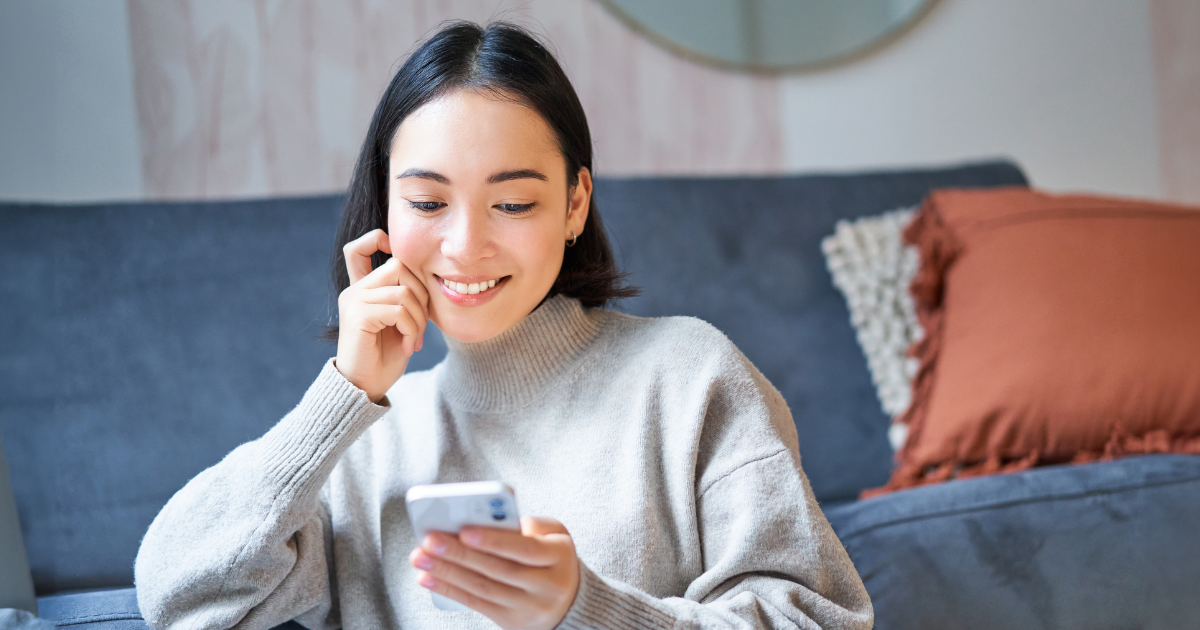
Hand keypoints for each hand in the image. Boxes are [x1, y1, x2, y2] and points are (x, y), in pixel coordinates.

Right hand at [335, 229, 428, 401]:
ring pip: (402, 291)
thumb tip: (429, 277)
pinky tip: (407, 347)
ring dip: (418, 319)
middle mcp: (354, 291)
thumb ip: (405, 297)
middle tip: (422, 326)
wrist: (365, 387)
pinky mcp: (357, 316)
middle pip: (398, 266)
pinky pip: (398, 310)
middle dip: (421, 295)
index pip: (357, 249)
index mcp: (363, 290)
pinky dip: (411, 329)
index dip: (376, 239)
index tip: (395, 253)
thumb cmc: (385, 357)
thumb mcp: (400, 322)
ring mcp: (353, 301)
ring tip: (415, 340)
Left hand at [409, 517, 580, 629]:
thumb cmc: (553, 557)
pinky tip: (427, 578)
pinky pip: (476, 603)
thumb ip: (530, 524)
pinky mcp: (511, 621)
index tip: (464, 530)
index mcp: (558, 557)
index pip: (524, 548)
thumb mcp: (556, 534)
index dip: (493, 540)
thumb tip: (490, 521)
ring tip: (420, 557)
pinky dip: (448, 590)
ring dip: (446, 572)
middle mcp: (546, 586)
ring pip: (482, 588)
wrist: (568, 602)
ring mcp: (528, 608)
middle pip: (497, 569)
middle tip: (429, 539)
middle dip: (459, 554)